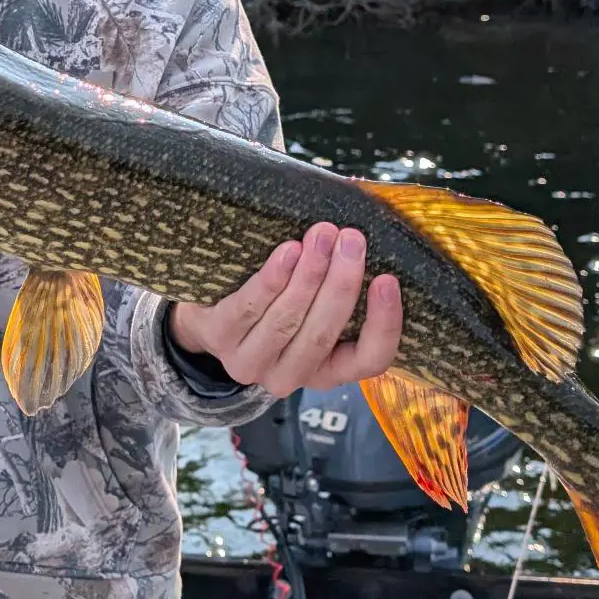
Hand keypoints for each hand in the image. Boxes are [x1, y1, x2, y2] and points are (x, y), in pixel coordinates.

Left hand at [170, 223, 402, 400]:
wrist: (210, 313)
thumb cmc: (278, 300)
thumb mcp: (315, 301)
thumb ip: (341, 276)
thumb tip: (365, 223)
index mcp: (330, 369)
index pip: (370, 360)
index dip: (384, 324)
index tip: (388, 279)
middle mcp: (293, 375)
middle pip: (323, 334)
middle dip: (342, 283)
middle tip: (352, 239)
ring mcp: (252, 362)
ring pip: (287, 320)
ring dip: (309, 275)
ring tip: (323, 234)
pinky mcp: (219, 338)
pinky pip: (249, 308)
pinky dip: (272, 279)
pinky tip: (288, 252)